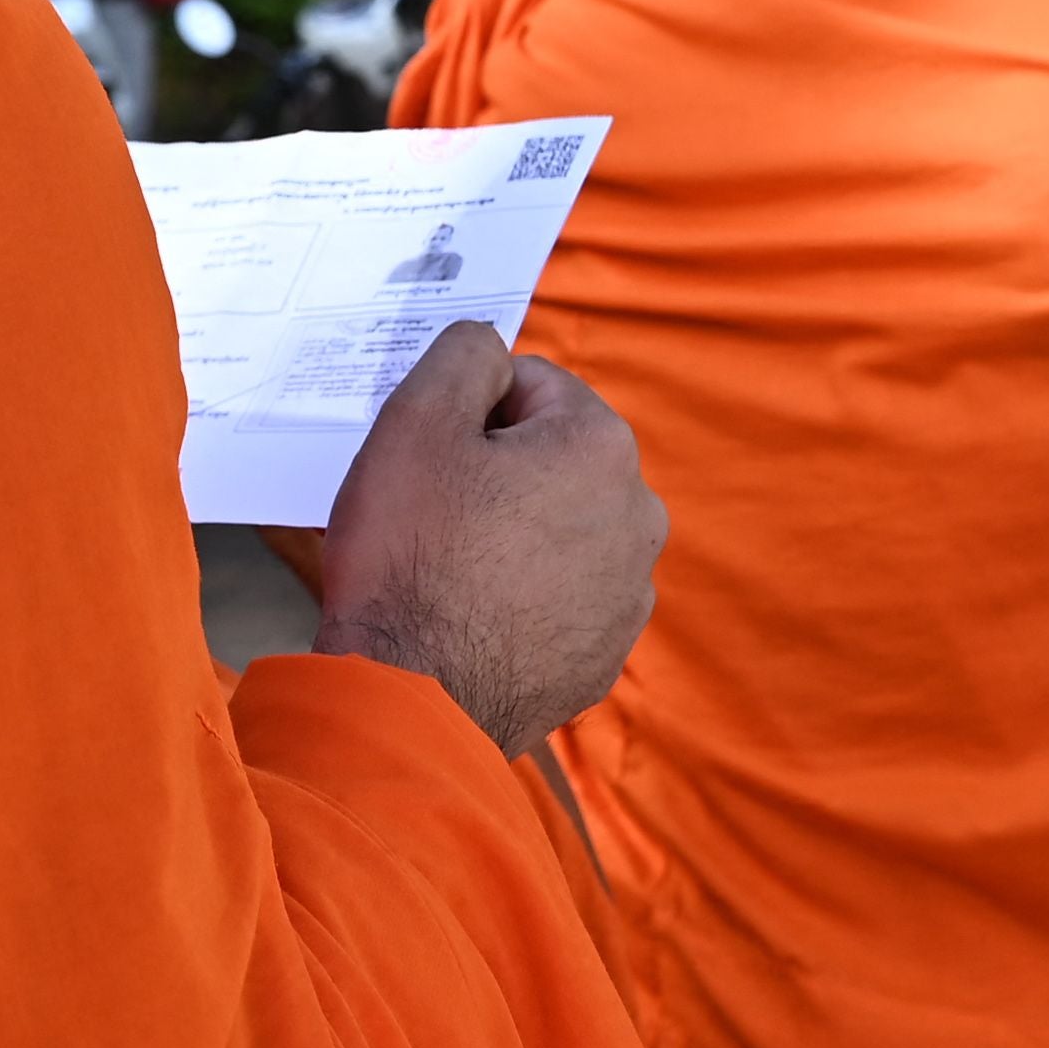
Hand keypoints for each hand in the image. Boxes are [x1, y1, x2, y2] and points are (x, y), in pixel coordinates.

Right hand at [307, 324, 664, 753]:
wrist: (414, 700)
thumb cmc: (410, 556)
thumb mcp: (414, 421)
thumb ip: (462, 354)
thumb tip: (489, 346)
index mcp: (601, 447)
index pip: (530, 385)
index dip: (466, 413)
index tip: (429, 458)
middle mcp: (638, 516)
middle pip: (550, 460)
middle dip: (496, 474)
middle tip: (432, 515)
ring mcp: (627, 595)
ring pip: (556, 530)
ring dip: (510, 535)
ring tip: (448, 573)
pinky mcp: (603, 656)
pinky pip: (559, 599)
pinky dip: (520, 599)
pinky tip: (471, 618)